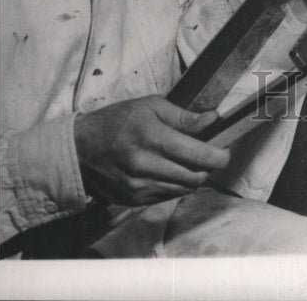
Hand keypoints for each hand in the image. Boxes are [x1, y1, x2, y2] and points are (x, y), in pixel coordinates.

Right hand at [74, 95, 230, 206]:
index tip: (225, 151)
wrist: (81, 149)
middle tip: (210, 155)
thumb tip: (212, 119)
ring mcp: (140, 187)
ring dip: (194, 177)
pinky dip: (177, 185)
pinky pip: (168, 196)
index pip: (199, 156)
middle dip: (209, 167)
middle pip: (195, 177)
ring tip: (190, 161)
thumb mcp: (150, 106)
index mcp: (153, 139)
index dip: (219, 156)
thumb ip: (183, 116)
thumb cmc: (117, 121)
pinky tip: (171, 171)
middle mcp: (147, 166)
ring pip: (184, 189)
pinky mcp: (134, 200)